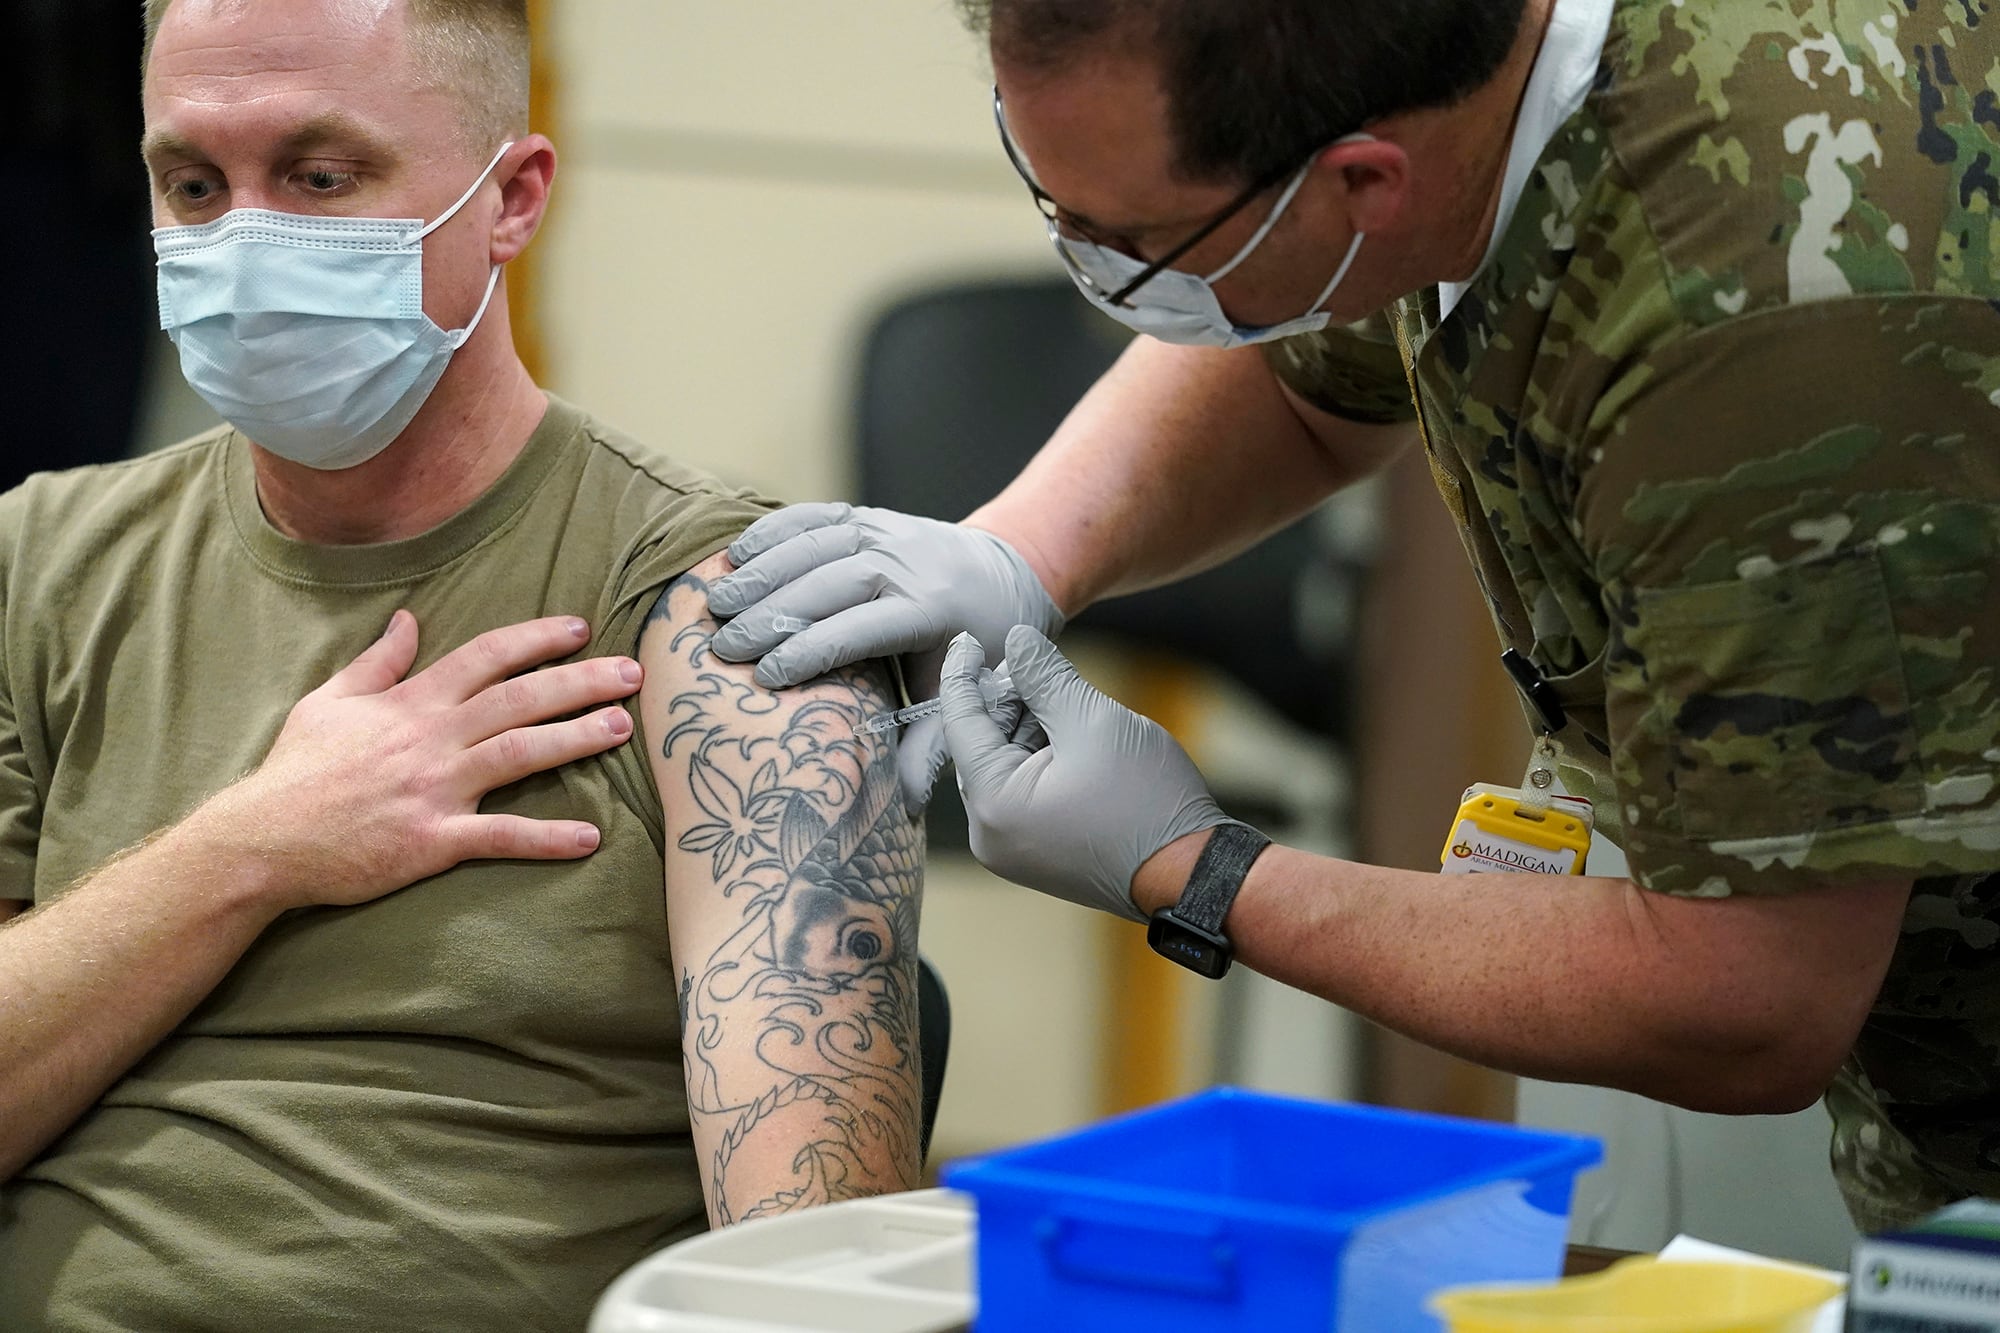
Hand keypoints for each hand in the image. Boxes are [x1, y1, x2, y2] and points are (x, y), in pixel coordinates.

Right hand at [193, 612, 641, 909]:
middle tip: (633, 673)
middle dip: (579, 681)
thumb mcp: (328, 701)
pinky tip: (589, 837)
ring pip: (519, 753)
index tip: (580, 628)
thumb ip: (377, 662)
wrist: (261, 840)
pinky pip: (499, 836)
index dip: (535, 639)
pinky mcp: (432, 841)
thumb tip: (408, 618)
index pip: (485, 657)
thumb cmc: (295, 772)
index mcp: (410, 702)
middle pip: (519, 698)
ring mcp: (435, 788)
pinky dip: (545, 838)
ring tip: (622, 728)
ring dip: (576, 739)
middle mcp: (431, 738)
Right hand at [704, 504, 1063, 814]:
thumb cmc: (977, 647)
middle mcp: (909, 564)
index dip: (810, 652)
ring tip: (713, 603)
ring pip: (816, 545)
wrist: (1006, 576)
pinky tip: (733, 555)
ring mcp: (889, 533)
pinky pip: (817, 516)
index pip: (860, 630)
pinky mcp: (871, 518)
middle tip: (721, 647)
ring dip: (761, 572)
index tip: (764, 678)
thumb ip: (931, 744)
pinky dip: (773, 532)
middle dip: (771, 616)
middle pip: (830, 585)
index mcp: (933, 610)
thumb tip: (905, 808)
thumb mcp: (965, 695)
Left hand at [939, 626, 1228, 920]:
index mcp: (993, 805)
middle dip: (1006, 702)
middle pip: (979, 746)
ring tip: (1069, 706)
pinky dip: (1038, 759)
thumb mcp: (1092, 720)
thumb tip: (1016, 640)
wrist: (1191, 872)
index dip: (961, 674)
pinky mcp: (1034, 854)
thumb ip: (1045, 676)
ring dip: (1027, 729)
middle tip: (1039, 667)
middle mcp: (989, 836)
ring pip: (1002, 767)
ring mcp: (1011, 850)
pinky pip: (1020, 793)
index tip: (966, 639)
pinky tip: (1070, 737)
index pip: (959, 723)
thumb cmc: (1146, 800)